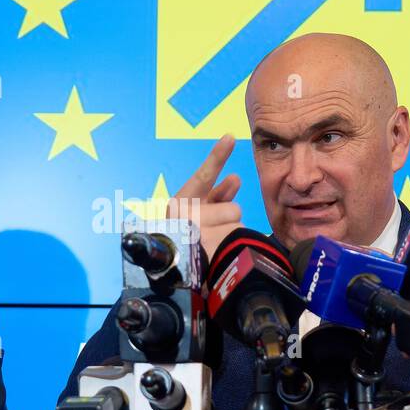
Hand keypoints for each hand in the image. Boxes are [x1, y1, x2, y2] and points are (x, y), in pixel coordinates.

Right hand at [167, 133, 242, 260]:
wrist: (171, 272)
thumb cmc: (186, 238)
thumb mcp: (198, 213)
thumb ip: (218, 196)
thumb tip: (237, 177)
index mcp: (182, 201)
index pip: (203, 176)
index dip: (217, 156)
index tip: (230, 137)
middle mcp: (188, 215)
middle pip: (232, 209)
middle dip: (230, 222)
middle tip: (213, 233)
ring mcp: (199, 234)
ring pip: (238, 228)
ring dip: (230, 237)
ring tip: (213, 248)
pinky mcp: (210, 252)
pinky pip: (238, 244)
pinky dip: (233, 250)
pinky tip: (219, 257)